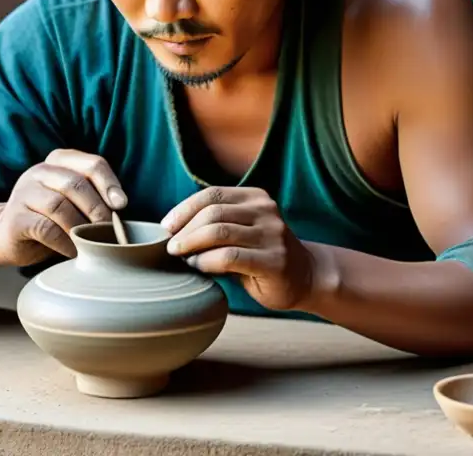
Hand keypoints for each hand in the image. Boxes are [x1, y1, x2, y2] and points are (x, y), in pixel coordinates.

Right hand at [0, 149, 126, 266]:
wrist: (5, 237)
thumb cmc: (50, 220)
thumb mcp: (72, 201)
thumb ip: (92, 197)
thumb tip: (122, 212)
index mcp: (59, 161)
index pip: (92, 164)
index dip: (110, 184)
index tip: (122, 205)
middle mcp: (40, 171)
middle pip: (76, 184)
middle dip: (97, 209)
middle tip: (109, 232)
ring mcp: (24, 193)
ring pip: (59, 205)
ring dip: (81, 228)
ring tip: (92, 244)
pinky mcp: (15, 218)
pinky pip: (45, 228)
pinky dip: (65, 242)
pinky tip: (73, 251)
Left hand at [160, 187, 313, 310]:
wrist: (305, 277)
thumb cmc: (262, 255)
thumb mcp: (242, 230)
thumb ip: (217, 224)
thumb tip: (171, 230)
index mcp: (256, 198)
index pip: (212, 195)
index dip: (185, 209)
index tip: (167, 226)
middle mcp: (266, 211)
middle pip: (213, 213)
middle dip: (185, 230)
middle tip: (170, 247)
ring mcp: (273, 235)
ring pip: (219, 232)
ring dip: (192, 245)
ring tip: (181, 256)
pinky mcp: (274, 261)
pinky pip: (230, 257)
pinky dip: (207, 261)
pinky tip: (199, 267)